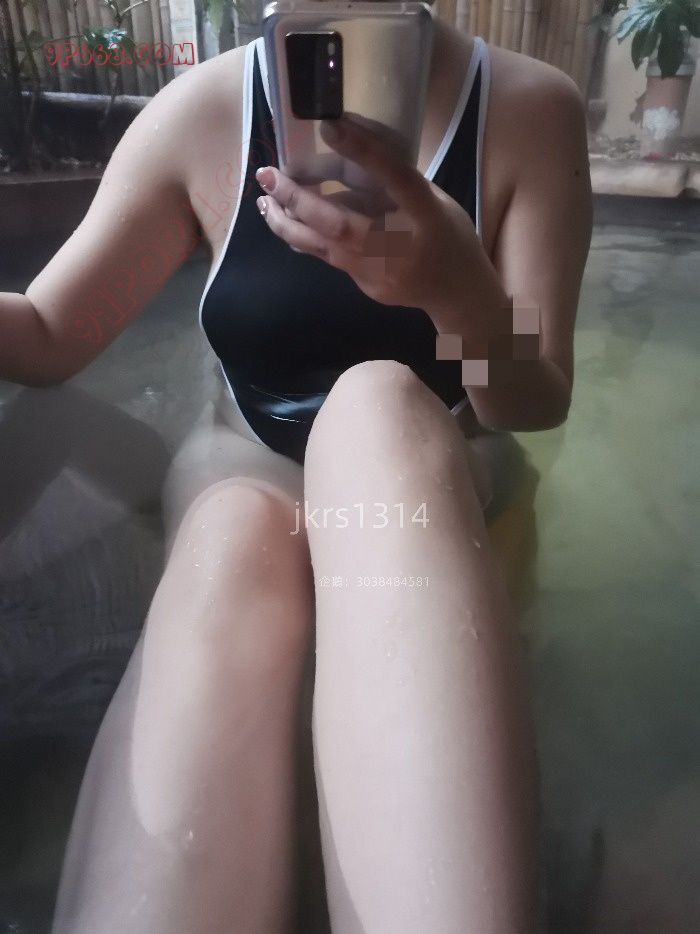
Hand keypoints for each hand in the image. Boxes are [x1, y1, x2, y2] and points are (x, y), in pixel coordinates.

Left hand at [254, 116, 478, 310]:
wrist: (456, 292)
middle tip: (268, 175)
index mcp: (426, 212)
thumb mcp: (433, 199)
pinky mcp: (365, 285)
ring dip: (287, 223)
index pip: (394, 177)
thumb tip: (345, 157)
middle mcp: (400, 242)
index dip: (363, 151)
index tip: (330, 126)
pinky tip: (285, 221)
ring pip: (323, 246)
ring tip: (264, 202)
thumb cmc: (447, 234)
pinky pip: (329, 256)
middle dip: (298, 198)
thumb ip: (394, 184)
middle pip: (339, 222)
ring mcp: (380, 270)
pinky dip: (304, 237)